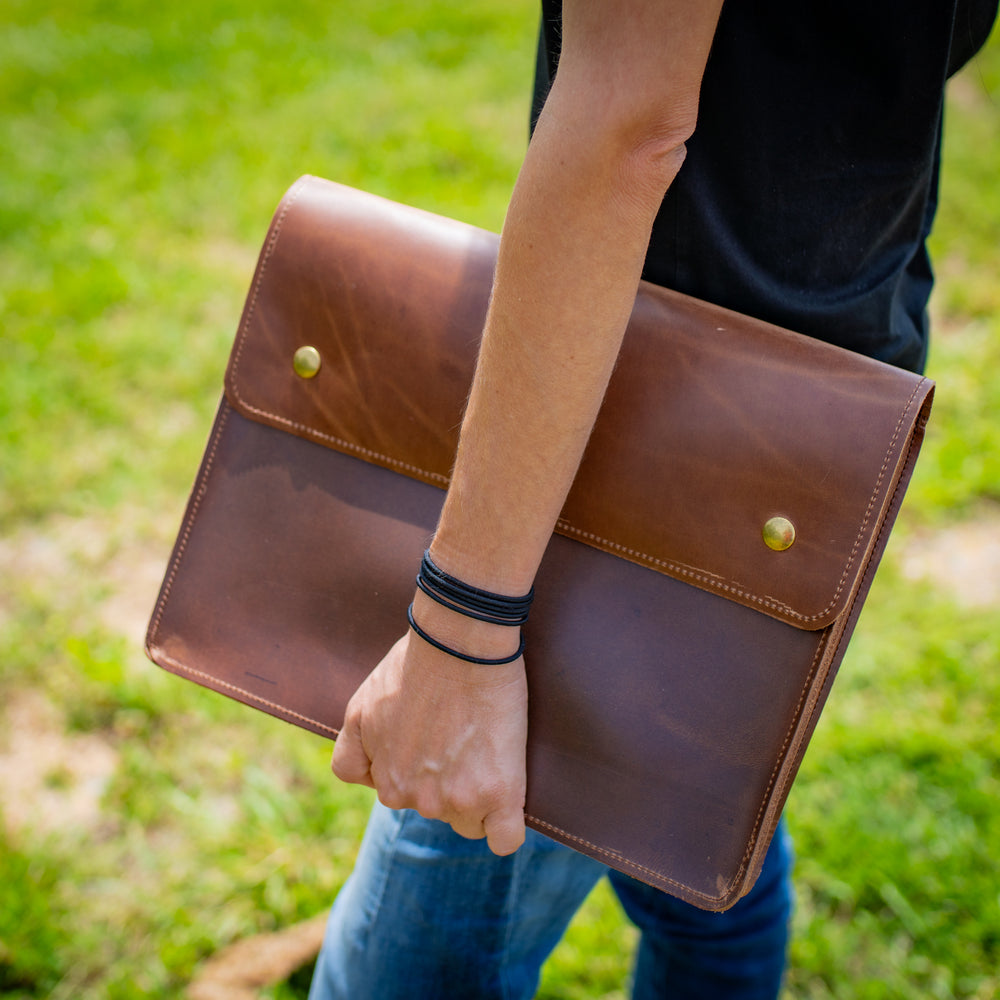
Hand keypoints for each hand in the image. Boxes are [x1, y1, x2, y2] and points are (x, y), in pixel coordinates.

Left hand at [331, 629, 527, 855]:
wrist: (457, 642)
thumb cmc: (412, 663)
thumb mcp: (359, 707)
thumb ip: (353, 753)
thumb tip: (367, 777)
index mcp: (386, 781)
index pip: (403, 797)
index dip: (420, 771)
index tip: (433, 745)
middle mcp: (416, 798)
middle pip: (438, 808)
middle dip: (449, 781)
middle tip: (462, 734)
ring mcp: (457, 799)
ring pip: (471, 820)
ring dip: (479, 794)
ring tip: (486, 745)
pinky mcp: (498, 795)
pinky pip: (506, 838)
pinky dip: (507, 824)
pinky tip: (507, 798)